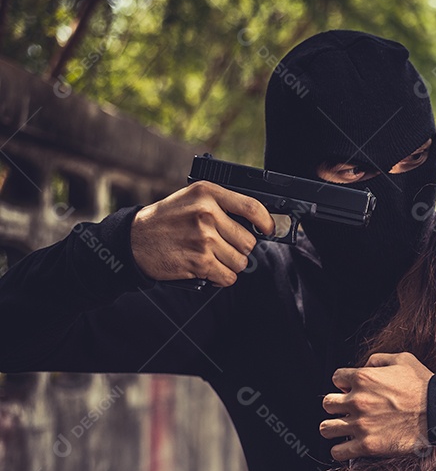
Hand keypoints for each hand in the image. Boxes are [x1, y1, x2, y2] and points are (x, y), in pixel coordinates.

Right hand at [130, 181, 274, 285]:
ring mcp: (203, 238)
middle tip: (223, 246)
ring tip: (212, 256)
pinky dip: (222, 277)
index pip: (252, 207)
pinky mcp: (199, 261)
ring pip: (241, 261)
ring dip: (231, 264)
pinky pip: (229, 276)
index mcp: (207, 193)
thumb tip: (256, 221)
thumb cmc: (165, 220)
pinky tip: (208, 268)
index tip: (268, 229)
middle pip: (249, 241)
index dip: (266, 221)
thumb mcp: (191, 199)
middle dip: (240, 248)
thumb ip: (221, 204)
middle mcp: (206, 213)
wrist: (133, 240)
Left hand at [320, 352, 433, 460]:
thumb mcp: (403, 359)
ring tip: (343, 428)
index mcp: (364, 378)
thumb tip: (365, 365)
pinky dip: (340, 450)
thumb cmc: (425, 386)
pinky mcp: (367, 445)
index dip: (343, 383)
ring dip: (333, 427)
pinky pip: (338, 451)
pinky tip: (348, 446)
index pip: (336, 378)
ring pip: (326, 427)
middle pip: (327, 403)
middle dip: (336, 405)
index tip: (350, 390)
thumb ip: (378, 359)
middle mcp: (358, 401)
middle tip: (347, 409)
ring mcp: (360, 424)